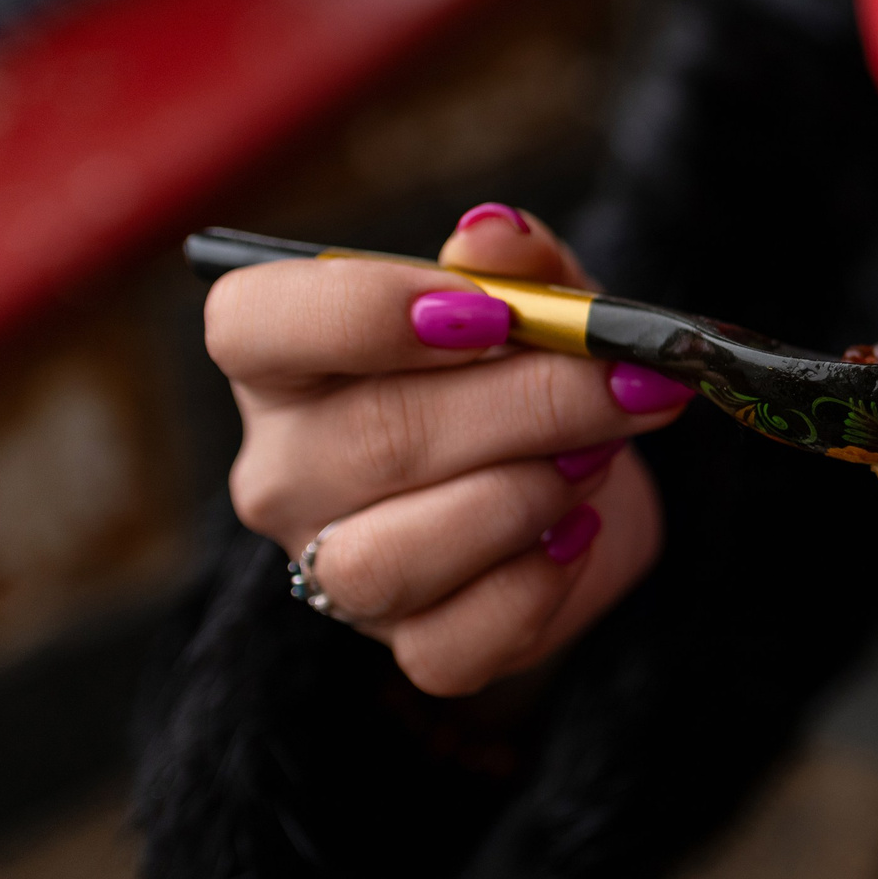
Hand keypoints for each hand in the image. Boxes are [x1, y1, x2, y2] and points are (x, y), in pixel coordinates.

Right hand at [208, 205, 685, 695]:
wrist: (586, 481)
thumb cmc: (531, 371)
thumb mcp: (541, 299)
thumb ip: (519, 263)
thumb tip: (492, 233)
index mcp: (287, 358)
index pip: (252, 326)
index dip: (361, 313)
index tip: (487, 312)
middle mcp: (286, 467)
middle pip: (368, 439)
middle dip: (524, 404)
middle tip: (625, 381)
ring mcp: (332, 567)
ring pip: (390, 557)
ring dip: (521, 499)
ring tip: (594, 458)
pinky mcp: (406, 645)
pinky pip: (450, 645)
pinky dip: (532, 591)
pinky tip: (575, 537)